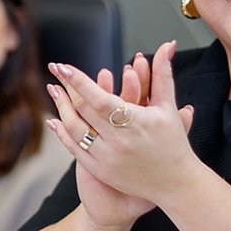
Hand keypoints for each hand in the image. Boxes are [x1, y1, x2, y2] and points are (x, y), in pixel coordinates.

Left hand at [47, 41, 202, 209]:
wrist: (176, 184)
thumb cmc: (174, 142)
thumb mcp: (168, 107)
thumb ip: (162, 74)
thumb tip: (166, 45)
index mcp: (135, 122)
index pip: (100, 98)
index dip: (79, 81)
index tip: (62, 67)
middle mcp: (119, 140)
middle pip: (83, 111)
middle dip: (66, 88)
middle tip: (55, 71)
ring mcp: (107, 157)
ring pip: (75, 129)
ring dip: (61, 107)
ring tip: (53, 89)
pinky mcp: (100, 171)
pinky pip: (75, 149)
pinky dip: (63, 133)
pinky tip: (55, 119)